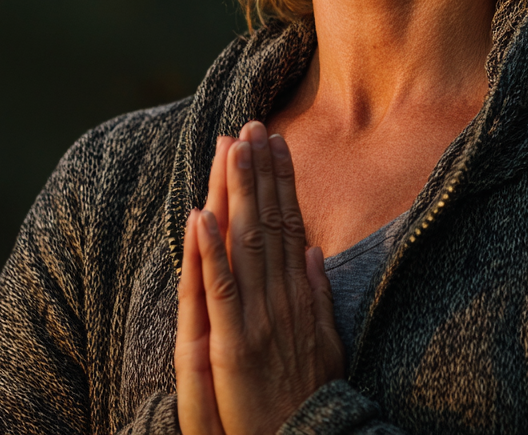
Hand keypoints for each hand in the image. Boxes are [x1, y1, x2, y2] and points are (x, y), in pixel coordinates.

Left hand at [176, 124, 344, 434]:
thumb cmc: (310, 400)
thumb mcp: (327, 342)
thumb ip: (319, 295)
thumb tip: (313, 250)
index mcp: (300, 294)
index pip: (290, 223)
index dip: (282, 181)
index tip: (277, 143)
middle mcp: (281, 297)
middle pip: (268, 221)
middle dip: (260, 171)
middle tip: (253, 126)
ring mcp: (257, 319)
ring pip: (244, 243)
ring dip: (237, 193)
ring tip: (232, 149)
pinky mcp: (231, 345)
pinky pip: (218, 291)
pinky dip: (209, 253)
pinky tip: (201, 216)